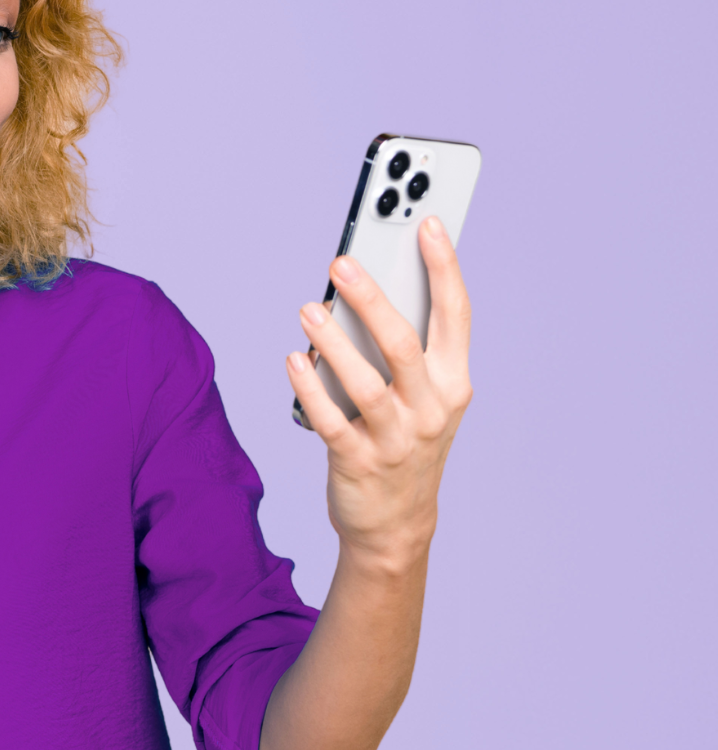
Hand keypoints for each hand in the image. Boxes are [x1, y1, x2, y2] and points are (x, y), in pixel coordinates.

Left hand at [286, 216, 472, 572]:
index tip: (428, 222)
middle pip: (404, 344)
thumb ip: (407, 349)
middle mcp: (431, 408)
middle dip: (373, 299)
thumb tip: (365, 288)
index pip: (456, 315)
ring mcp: (396, 439)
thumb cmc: (406, 443)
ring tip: (308, 309)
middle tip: (342, 262)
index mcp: (454, 382)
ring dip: (334, 343)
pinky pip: (331, 419)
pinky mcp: (358, 462)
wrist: (396, 526)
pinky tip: (293, 359)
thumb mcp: (425, 398)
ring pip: (367, 383)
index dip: (444, 266)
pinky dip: (311, 388)